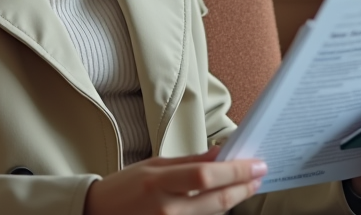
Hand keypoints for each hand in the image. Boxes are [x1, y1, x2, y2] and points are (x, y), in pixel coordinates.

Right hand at [84, 145, 266, 214]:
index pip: (205, 175)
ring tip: (245, 184)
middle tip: (259, 174)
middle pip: (216, 199)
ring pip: (215, 213)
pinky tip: (224, 199)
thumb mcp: (155, 165)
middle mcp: (166, 208)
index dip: (235, 171)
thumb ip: (190, 161)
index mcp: (159, 181)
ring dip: (233, 198)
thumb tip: (220, 152)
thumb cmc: (126, 187)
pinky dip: (217, 210)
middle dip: (243, 186)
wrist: (100, 213)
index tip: (256, 164)